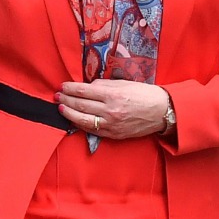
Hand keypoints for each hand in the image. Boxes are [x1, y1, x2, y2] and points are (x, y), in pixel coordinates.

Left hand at [56, 79, 170, 139]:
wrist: (161, 111)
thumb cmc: (144, 94)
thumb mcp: (124, 83)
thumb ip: (104, 85)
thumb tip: (87, 87)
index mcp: (113, 94)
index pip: (84, 91)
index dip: (70, 88)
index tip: (62, 86)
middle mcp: (110, 110)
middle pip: (80, 105)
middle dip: (66, 100)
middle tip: (57, 96)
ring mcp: (111, 124)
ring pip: (83, 120)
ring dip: (69, 113)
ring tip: (61, 108)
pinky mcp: (113, 134)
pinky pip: (92, 130)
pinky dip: (80, 125)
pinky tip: (74, 120)